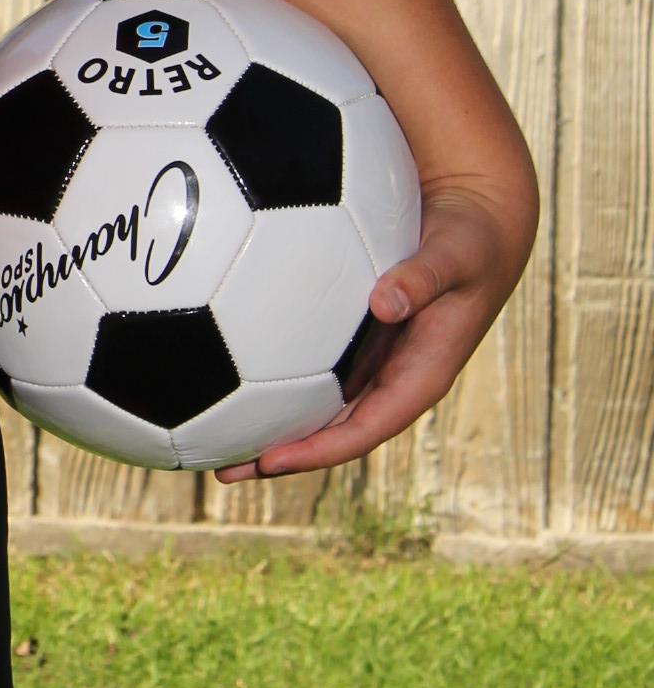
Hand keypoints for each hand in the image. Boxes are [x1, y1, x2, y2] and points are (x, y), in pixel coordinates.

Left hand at [215, 175, 535, 482]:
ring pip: (316, 404)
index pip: (366, 429)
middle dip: (279, 454)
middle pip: (331, 430)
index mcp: (421, 376)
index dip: (320, 450)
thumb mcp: (457, 256)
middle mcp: (392, 376)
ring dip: (269, 422)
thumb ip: (424, 278)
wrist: (478, 219)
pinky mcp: (355, 335)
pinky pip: (310, 362)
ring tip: (209, 434)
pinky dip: (271, 372)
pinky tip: (221, 362)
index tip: (272, 461)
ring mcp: (372, 358)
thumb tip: (384, 303)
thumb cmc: (473, 240)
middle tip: (221, 468)